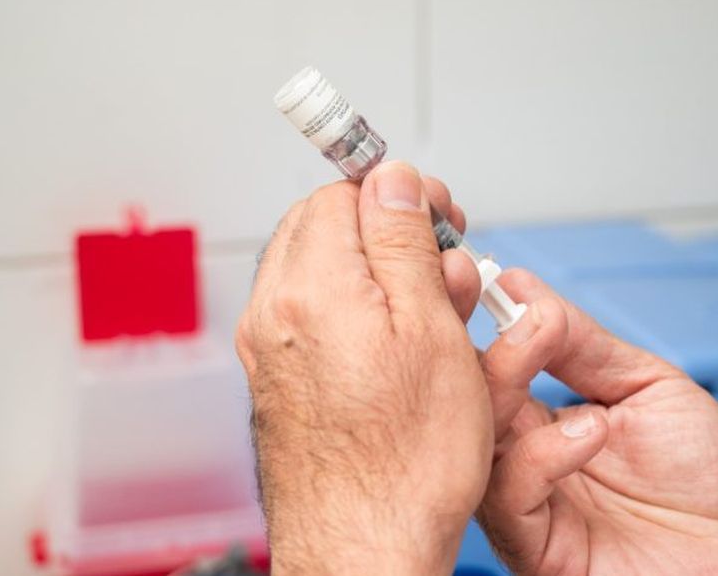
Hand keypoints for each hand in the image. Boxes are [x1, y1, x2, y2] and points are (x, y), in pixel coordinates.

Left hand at [235, 162, 489, 574]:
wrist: (362, 551)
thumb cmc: (405, 465)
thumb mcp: (431, 330)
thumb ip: (404, 242)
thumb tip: (391, 180)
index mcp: (308, 290)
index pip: (341, 194)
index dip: (399, 198)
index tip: (441, 219)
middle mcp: (274, 315)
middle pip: (326, 229)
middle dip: (391, 235)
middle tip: (447, 269)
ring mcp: (271, 351)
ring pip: (325, 274)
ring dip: (382, 277)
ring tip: (439, 319)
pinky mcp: (281, 383)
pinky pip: (319, 321)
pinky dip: (362, 318)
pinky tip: (406, 351)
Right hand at [472, 270, 717, 574]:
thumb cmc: (704, 483)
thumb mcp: (648, 386)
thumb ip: (586, 346)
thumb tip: (525, 290)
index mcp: (541, 421)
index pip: (487, 364)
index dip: (478, 320)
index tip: (485, 273)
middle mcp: (523, 458)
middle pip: (468, 397)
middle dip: (483, 339)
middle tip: (506, 302)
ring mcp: (525, 503)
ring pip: (474, 440)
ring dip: (504, 380)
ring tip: (543, 343)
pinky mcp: (534, 547)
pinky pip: (507, 498)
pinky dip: (543, 453)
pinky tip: (590, 429)